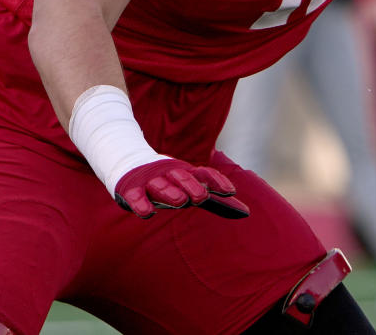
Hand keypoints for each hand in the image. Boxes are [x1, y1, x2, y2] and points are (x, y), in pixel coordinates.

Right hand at [114, 159, 250, 219]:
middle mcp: (170, 174)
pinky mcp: (131, 189)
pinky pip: (137, 198)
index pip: (205, 174)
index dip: (217, 181)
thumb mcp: (194, 188)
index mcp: (187, 173)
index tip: (231, 191)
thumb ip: (218, 202)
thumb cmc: (170, 181)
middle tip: (202, 196)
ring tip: (181, 201)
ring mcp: (151, 181)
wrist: (130, 162)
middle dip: (193, 186)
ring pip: (162, 186)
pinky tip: (147, 213)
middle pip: (183, 179)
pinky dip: (142, 204)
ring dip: (171, 192)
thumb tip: (246, 212)